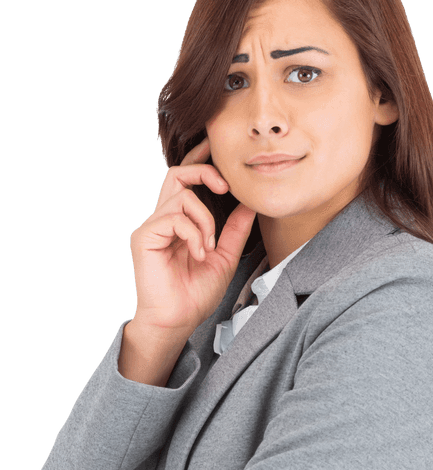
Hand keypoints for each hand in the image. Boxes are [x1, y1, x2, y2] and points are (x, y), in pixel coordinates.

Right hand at [128, 136, 256, 337]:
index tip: (217, 148)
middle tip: (226, 187)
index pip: (186, 180)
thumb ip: (235, 229)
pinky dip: (194, 233)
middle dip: (204, 172)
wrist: (176, 321)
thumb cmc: (195, 294)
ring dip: (205, 220)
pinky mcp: (144, 236)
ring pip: (182, 196)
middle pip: (177, 173)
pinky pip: (174, 217)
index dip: (200, 161)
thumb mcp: (224, 257)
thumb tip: (250, 202)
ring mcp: (151, 227)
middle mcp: (162, 219)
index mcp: (179, 221)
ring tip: (209, 247)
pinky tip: (198, 253)